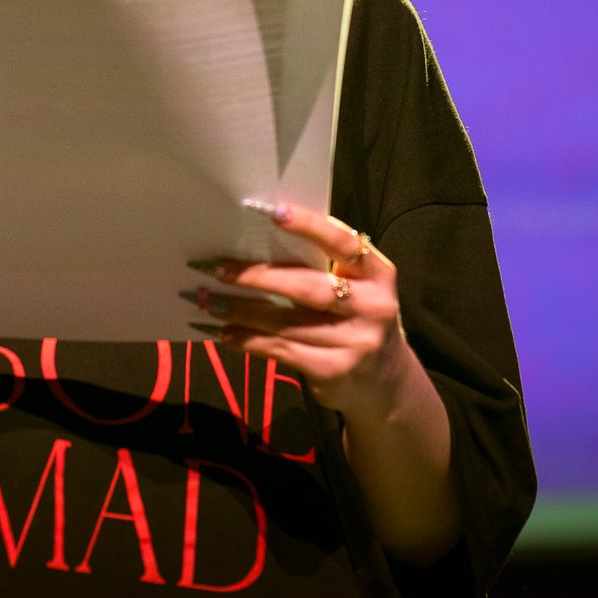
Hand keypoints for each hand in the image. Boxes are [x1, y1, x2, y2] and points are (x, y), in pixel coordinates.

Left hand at [183, 201, 413, 417]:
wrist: (387, 385)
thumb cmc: (358, 320)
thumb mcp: (358, 289)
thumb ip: (326, 268)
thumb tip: (259, 243)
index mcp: (378, 274)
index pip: (343, 244)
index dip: (309, 226)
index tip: (273, 212)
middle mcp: (372, 307)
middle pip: (307, 287)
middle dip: (258, 277)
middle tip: (219, 269)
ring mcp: (355, 343)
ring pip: (288, 323)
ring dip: (243, 311)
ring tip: (210, 302)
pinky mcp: (335, 371)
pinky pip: (283, 351)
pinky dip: (250, 341)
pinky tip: (227, 334)